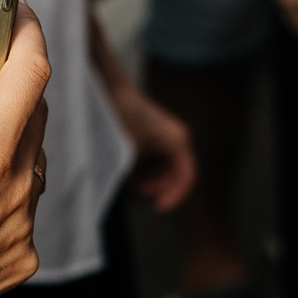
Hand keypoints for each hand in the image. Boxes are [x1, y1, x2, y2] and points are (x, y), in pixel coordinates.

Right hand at [0, 1, 49, 297]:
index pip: (29, 78)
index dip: (31, 37)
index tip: (25, 18)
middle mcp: (17, 194)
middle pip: (35, 123)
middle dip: (13, 99)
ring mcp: (23, 232)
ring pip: (30, 172)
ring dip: (5, 156)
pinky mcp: (19, 263)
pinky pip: (21, 217)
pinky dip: (0, 203)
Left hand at [106, 70, 195, 210]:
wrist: (110, 90)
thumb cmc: (121, 116)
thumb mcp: (129, 151)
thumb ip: (138, 175)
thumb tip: (141, 193)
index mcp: (178, 141)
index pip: (187, 177)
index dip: (175, 196)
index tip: (157, 207)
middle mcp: (177, 139)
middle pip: (176, 175)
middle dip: (159, 187)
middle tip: (139, 191)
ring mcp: (167, 138)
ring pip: (165, 170)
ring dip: (150, 179)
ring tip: (131, 180)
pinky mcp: (155, 138)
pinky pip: (156, 161)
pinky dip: (145, 170)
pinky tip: (130, 170)